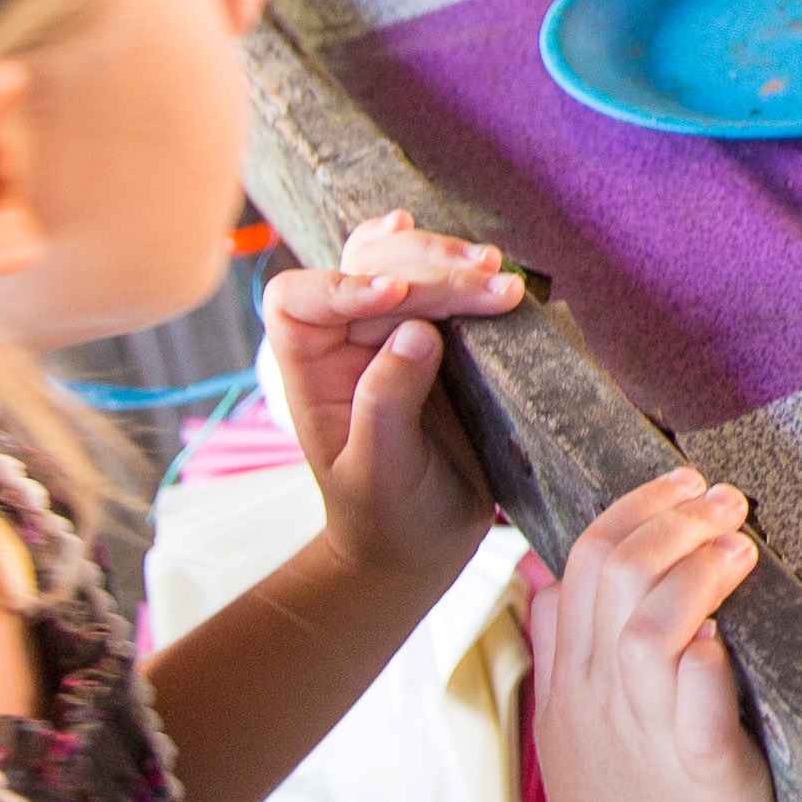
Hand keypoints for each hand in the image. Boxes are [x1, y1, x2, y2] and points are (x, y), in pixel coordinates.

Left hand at [264, 210, 520, 590]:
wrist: (422, 542)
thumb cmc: (386, 517)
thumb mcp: (380, 472)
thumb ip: (387, 403)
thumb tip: (418, 333)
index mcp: (310, 369)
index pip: (300, 300)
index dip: (343, 284)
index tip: (398, 295)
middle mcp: (345, 341)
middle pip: (368, 268)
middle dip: (428, 271)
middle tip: (490, 286)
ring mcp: (391, 335)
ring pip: (406, 264)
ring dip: (453, 263)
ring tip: (502, 278)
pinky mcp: (438, 340)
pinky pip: (440, 287)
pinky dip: (461, 268)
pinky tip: (485, 259)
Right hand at [530, 469, 774, 801]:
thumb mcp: (569, 721)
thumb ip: (556, 643)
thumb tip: (536, 572)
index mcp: (576, 676)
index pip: (584, 560)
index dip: (634, 509)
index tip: (687, 483)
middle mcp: (603, 693)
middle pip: (612, 572)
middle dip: (672, 520)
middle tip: (725, 500)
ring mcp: (645, 730)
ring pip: (648, 622)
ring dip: (696, 569)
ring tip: (740, 543)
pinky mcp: (699, 767)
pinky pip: (694, 701)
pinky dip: (705, 659)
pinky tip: (724, 633)